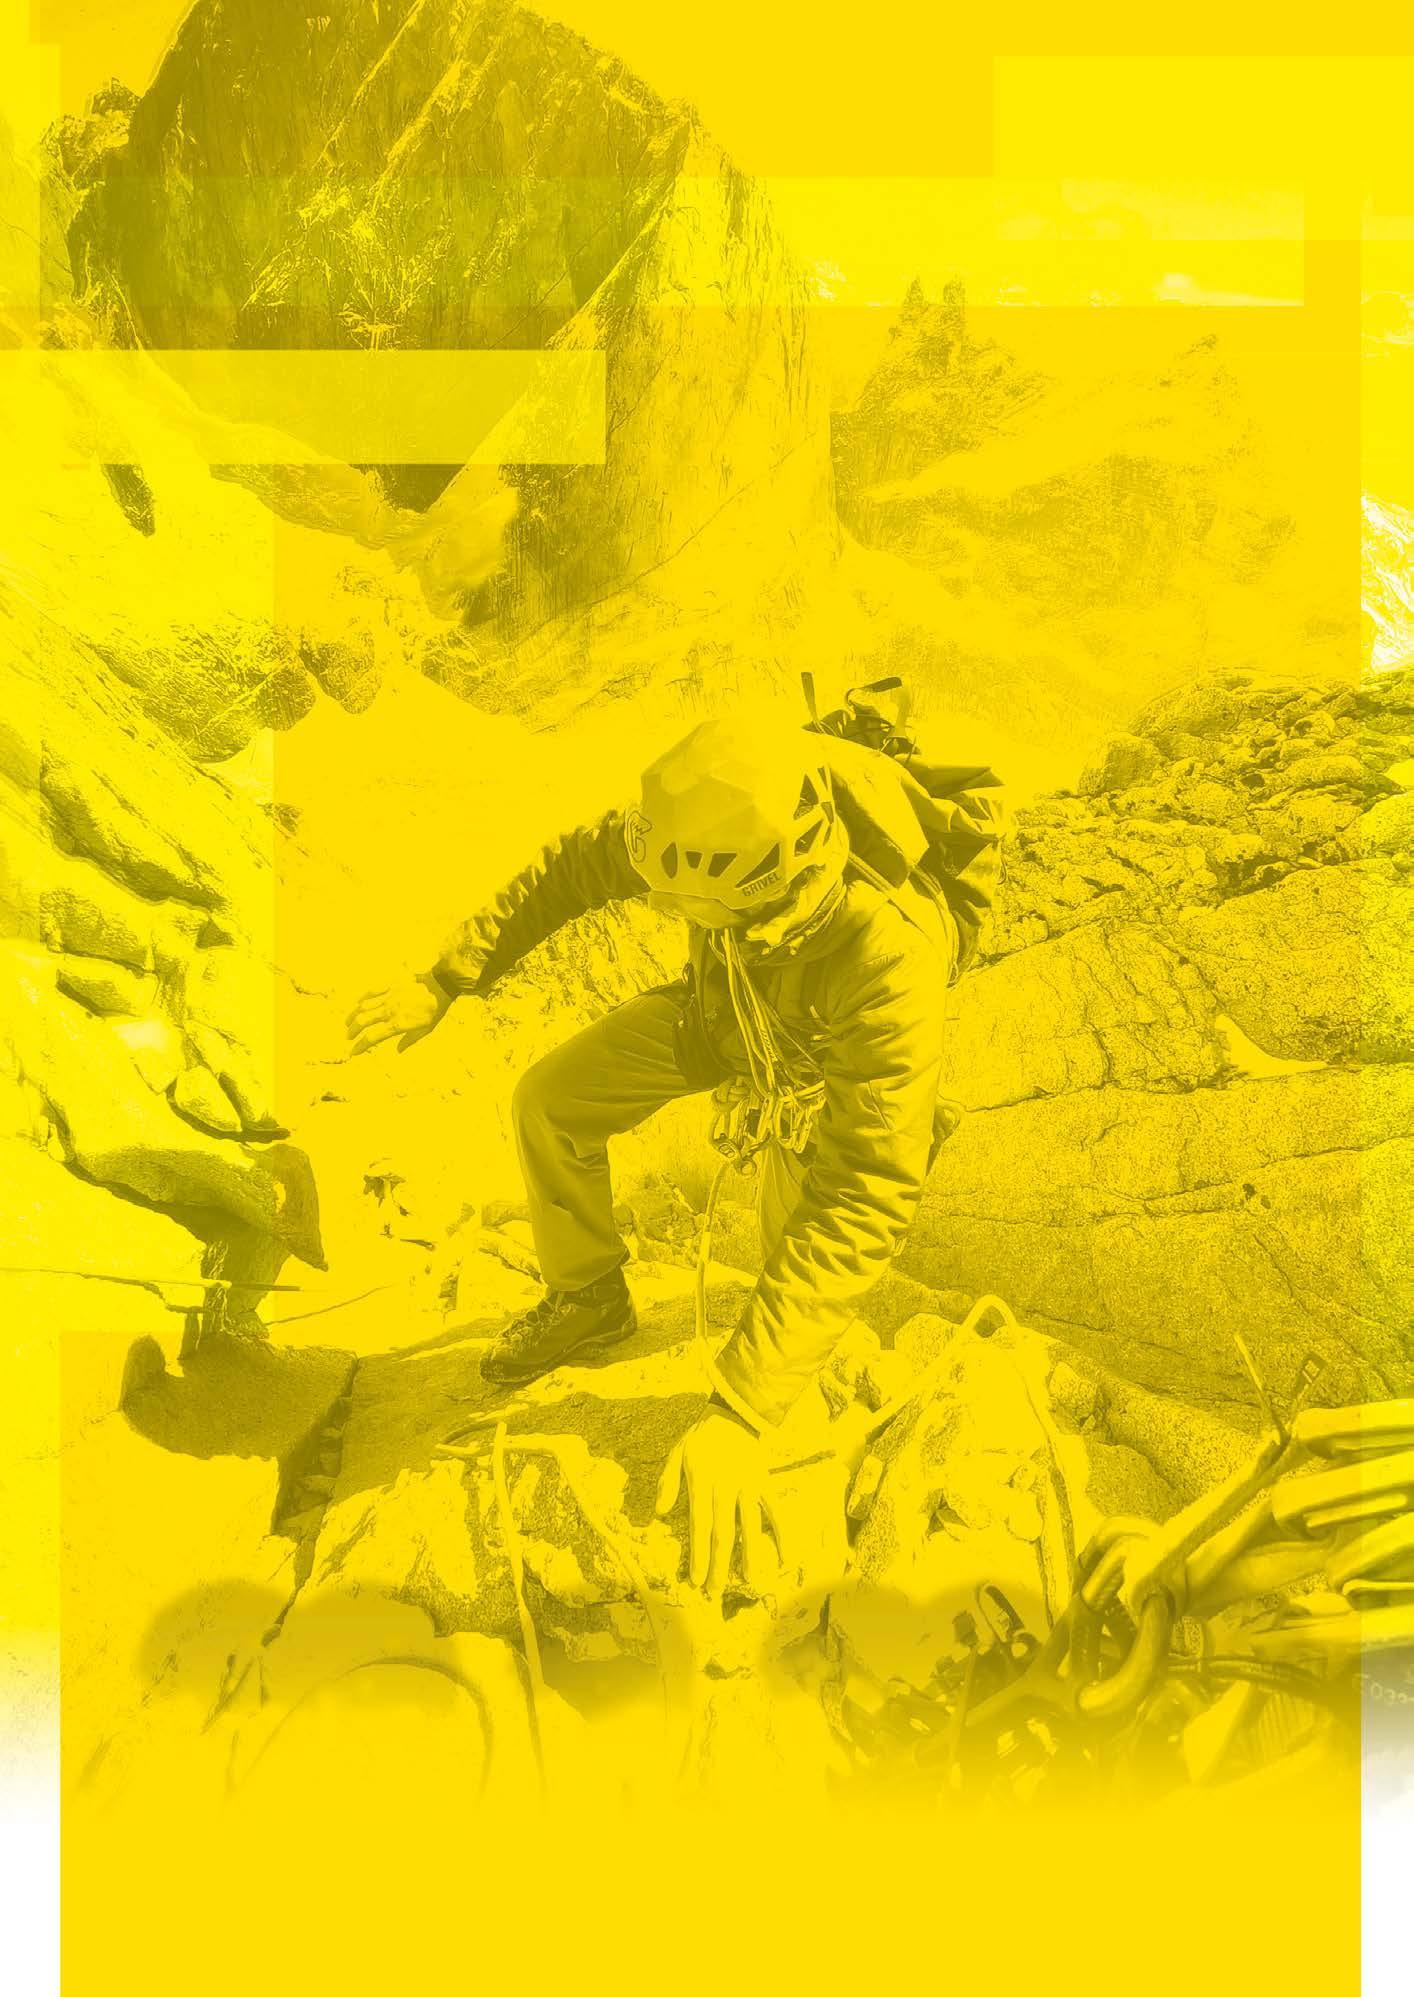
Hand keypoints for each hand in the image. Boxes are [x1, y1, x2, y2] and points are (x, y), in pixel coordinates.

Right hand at [345, 973, 451, 1055]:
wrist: (440, 986)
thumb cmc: (434, 1010)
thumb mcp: (425, 1029)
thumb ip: (409, 1040)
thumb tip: (397, 1051)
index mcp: (398, 1024)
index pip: (372, 1037)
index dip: (360, 1046)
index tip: (353, 1052)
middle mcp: (390, 1010)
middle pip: (363, 1022)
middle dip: (352, 1031)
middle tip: (348, 1037)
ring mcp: (389, 996)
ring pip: (363, 1006)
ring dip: (353, 1016)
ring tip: (347, 1023)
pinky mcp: (390, 985)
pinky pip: (371, 991)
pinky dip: (362, 998)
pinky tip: (357, 1003)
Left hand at [655, 1409, 780, 1597]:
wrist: (735, 1413)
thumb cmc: (702, 1437)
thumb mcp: (677, 1453)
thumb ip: (668, 1482)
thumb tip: (660, 1513)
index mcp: (702, 1482)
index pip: (699, 1524)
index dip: (697, 1553)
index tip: (695, 1579)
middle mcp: (726, 1488)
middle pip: (722, 1532)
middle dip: (718, 1564)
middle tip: (714, 1591)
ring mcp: (748, 1486)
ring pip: (749, 1525)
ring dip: (749, 1554)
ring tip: (749, 1580)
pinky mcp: (764, 1483)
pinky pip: (774, 1511)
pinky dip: (782, 1534)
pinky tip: (785, 1557)